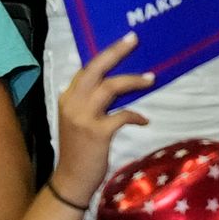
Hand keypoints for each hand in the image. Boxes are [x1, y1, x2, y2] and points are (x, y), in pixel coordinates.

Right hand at [53, 32, 154, 204]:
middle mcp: (73, 103)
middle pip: (95, 68)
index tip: (122, 41)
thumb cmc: (78, 149)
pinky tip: (144, 119)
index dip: (105, 54)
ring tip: (151, 78)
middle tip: (134, 39)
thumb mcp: (78, 120)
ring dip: (133, 80)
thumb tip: (114, 83)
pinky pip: (122, 115)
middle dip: (116, 52)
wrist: (71, 180)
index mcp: (67, 97)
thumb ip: (89, 101)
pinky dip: (136, 115)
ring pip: (110, 87)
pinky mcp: (97, 133)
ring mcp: (84, 117)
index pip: (86, 68)